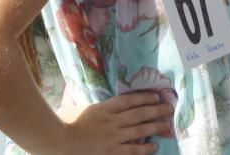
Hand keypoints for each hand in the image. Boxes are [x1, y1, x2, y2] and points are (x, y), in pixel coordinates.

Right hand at [54, 92, 173, 154]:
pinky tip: (154, 146)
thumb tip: (69, 82)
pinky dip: (144, 148)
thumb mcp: (69, 104)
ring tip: (167, 124)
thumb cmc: (62, 123)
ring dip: (155, 126)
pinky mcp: (111, 152)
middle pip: (139, 114)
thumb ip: (73, 93)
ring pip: (140, 130)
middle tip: (170, 108)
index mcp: (104, 108)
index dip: (145, 97)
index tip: (157, 95)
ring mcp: (113, 137)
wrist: (59, 142)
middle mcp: (113, 121)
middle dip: (156, 110)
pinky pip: (132, 150)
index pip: (129, 100)